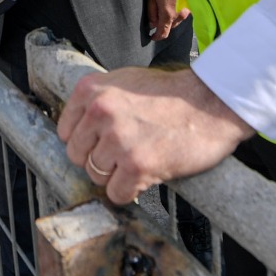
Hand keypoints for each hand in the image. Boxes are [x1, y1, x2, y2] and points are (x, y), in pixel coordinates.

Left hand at [59, 67, 253, 204]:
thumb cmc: (170, 94)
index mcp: (91, 90)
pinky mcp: (137, 165)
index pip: (65, 132)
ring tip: (139, 161)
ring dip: (116, 176)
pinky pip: (117, 193)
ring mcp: (118, 139)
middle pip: (78, 156)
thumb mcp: (124, 81)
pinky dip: (130, 191)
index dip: (85, 142)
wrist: (210, 103)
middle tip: (123, 155)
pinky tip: (146, 176)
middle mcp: (99, 112)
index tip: (101, 144)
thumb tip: (76, 130)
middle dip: (99, 160)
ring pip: (96, 176)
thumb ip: (97, 101)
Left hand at [145, 0, 190, 40]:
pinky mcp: (190, 7)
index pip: (163, 32)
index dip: (157, 37)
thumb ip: (151, 13)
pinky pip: (181, 16)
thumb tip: (152, 25)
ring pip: (176, 22)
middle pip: (169, 28)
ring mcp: (186, 11)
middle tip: (155, 19)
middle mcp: (178, 15)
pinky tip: (171, 7)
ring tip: (163, 11)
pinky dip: (176, 15)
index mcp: (168, 14)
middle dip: (162, 26)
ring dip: (169, 21)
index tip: (152, 37)